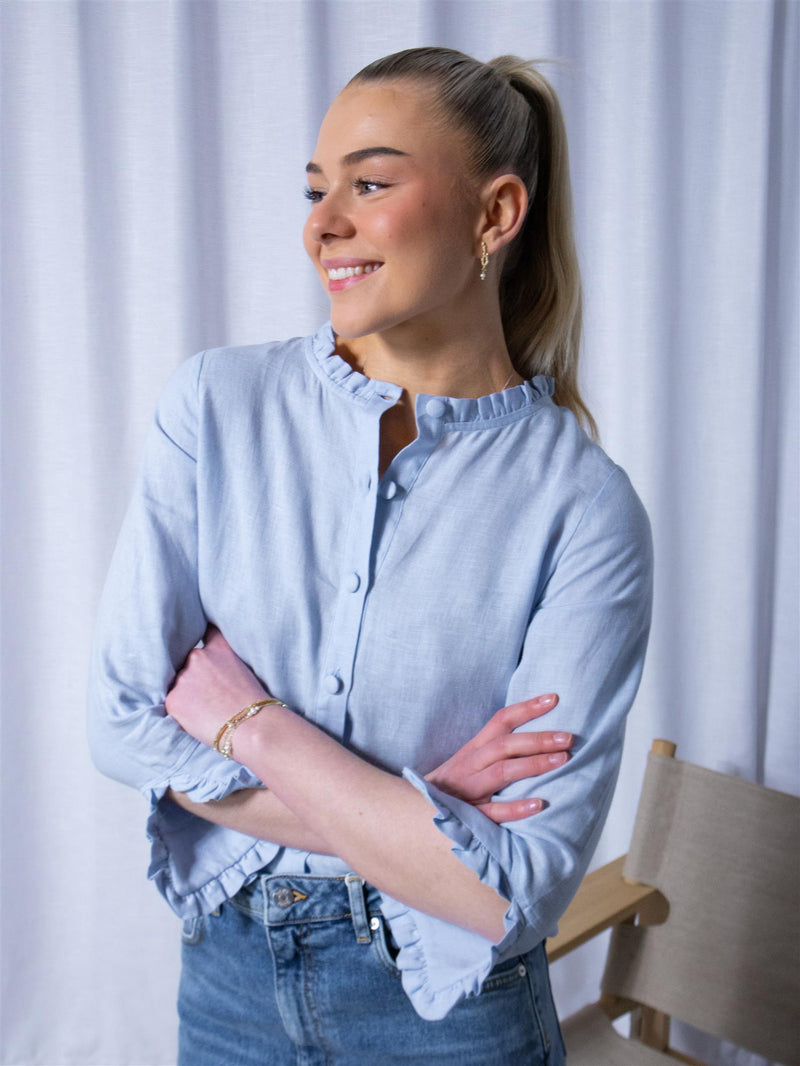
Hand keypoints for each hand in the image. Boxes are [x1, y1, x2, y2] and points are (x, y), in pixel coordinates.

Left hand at [165, 626, 267, 746]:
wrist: (252, 726)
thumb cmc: (255, 703)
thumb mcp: (244, 670)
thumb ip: (223, 661)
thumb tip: (210, 670)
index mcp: (219, 648)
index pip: (205, 631)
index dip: (199, 632)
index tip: (194, 632)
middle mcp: (198, 657)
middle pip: (188, 663)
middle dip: (194, 675)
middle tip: (208, 694)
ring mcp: (183, 678)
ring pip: (178, 684)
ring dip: (186, 694)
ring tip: (206, 710)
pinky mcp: (173, 700)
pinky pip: (173, 703)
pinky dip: (182, 711)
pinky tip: (198, 719)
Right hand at [425, 694, 569, 823]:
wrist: (415, 809)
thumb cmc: (452, 784)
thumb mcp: (469, 760)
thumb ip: (495, 749)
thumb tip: (536, 737)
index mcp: (474, 748)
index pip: (501, 721)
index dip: (527, 708)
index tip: (554, 699)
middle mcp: (471, 764)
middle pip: (505, 746)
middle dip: (538, 739)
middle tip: (568, 738)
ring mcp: (469, 790)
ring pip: (501, 773)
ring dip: (532, 765)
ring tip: (561, 761)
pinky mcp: (469, 816)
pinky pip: (493, 812)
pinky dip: (516, 808)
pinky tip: (539, 804)